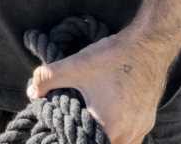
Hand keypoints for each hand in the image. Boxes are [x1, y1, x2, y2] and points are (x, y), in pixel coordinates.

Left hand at [26, 29, 170, 143]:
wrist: (148, 46)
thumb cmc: (113, 58)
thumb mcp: (75, 66)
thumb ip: (48, 79)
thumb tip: (32, 92)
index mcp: (111, 129)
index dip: (74, 138)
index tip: (66, 127)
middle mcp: (130, 135)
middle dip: (88, 138)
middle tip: (76, 123)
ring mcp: (142, 129)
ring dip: (104, 137)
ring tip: (90, 121)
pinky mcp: (148, 120)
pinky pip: (131, 137)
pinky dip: (118, 132)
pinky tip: (108, 114)